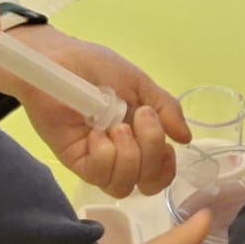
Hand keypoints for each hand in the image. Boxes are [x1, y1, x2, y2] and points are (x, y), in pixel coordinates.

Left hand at [0, 25, 189, 197]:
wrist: (59, 58)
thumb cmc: (96, 67)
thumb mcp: (140, 83)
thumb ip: (166, 108)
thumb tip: (185, 139)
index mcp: (138, 138)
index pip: (159, 172)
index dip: (166, 166)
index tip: (168, 145)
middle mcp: (119, 154)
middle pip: (146, 183)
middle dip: (152, 154)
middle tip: (141, 119)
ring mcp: (96, 159)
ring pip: (123, 185)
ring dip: (128, 155)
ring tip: (116, 126)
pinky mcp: (74, 159)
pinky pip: (98, 174)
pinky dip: (104, 153)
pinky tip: (95, 132)